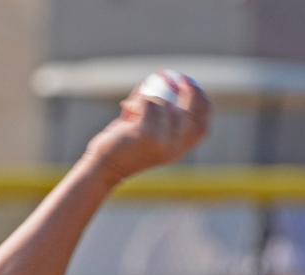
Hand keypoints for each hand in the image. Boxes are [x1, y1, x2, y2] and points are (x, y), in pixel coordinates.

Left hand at [82, 74, 210, 184]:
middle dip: (190, 91)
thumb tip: (169, 79)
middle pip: (191, 113)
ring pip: (165, 104)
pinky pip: (149, 103)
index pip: (201, 127)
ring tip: (133, 106)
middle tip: (179, 77)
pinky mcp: (146, 133)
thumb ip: (162, 112)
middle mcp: (174, 148)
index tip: (195, 87)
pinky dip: (137, 100)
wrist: (102, 166)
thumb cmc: (123, 145)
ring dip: (149, 97)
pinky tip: (126, 109)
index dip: (202, 105)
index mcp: (178, 151)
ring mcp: (161, 141)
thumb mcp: (148, 131)